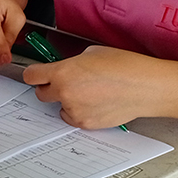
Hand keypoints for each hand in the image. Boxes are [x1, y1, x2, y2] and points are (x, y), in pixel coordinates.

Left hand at [22, 46, 177, 128]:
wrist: (147, 86)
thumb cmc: (125, 66)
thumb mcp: (91, 53)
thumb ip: (71, 63)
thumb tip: (63, 69)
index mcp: (63, 72)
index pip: (31, 76)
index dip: (34, 74)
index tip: (38, 74)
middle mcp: (65, 93)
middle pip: (40, 94)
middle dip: (49, 88)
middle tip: (65, 83)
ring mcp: (75, 110)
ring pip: (59, 107)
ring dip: (66, 101)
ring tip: (89, 93)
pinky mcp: (86, 124)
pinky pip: (72, 118)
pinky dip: (78, 112)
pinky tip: (95, 103)